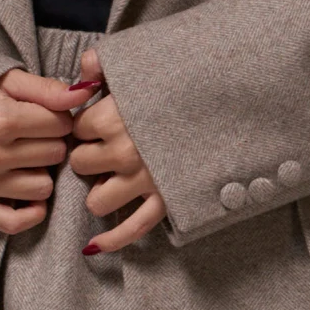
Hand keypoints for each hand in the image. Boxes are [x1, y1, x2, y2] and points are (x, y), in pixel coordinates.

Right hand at [0, 68, 90, 234]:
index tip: (42, 117)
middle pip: (55, 154)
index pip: (62, 124)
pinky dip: (29, 210)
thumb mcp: (6, 83)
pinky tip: (25, 193)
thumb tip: (85, 93)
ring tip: (23, 160)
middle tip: (31, 137)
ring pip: (43, 187)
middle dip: (50, 144)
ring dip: (40, 174)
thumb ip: (48, 89)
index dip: (57, 118)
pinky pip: (16, 222)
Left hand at [68, 45, 167, 255]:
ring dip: (102, 189)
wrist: (232, 101)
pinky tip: (95, 245)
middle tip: (108, 145)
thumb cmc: (182, 82)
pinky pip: (131, 229)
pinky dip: (111, 240)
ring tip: (114, 176)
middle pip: (80, 164)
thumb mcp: (142, 64)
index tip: (102, 118)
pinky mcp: (164, 202)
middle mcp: (124, 152)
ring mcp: (143, 181)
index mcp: (113, 118)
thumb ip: (103, 64)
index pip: (77, 129)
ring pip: (96, 200)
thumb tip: (81, 75)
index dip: (86, 124)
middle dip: (90, 155)